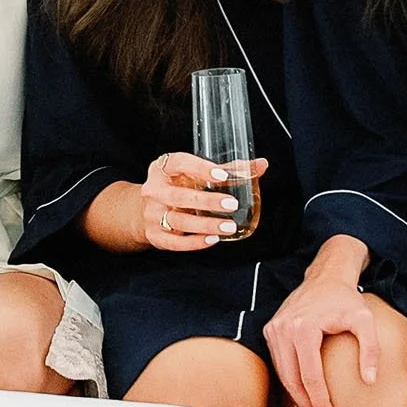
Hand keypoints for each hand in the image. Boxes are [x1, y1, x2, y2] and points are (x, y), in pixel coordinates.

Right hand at [139, 153, 263, 250]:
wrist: (144, 210)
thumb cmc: (176, 186)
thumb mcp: (195, 173)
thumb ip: (228, 169)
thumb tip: (261, 165)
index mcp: (163, 168)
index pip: (179, 163)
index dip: (200, 168)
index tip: (222, 174)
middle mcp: (155, 190)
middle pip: (178, 196)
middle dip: (206, 201)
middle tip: (231, 203)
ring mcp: (153, 214)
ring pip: (178, 221)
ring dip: (205, 225)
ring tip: (228, 226)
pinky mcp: (155, 235)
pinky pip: (174, 242)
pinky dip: (194, 242)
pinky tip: (212, 240)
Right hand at [265, 272, 377, 406]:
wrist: (325, 277)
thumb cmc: (345, 299)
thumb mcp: (365, 320)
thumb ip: (371, 349)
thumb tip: (369, 379)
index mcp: (303, 328)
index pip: (310, 375)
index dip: (319, 399)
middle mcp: (283, 329)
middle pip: (291, 378)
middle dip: (305, 402)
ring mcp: (274, 329)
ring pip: (282, 372)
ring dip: (295, 393)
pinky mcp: (271, 330)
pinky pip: (278, 361)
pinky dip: (288, 379)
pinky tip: (300, 391)